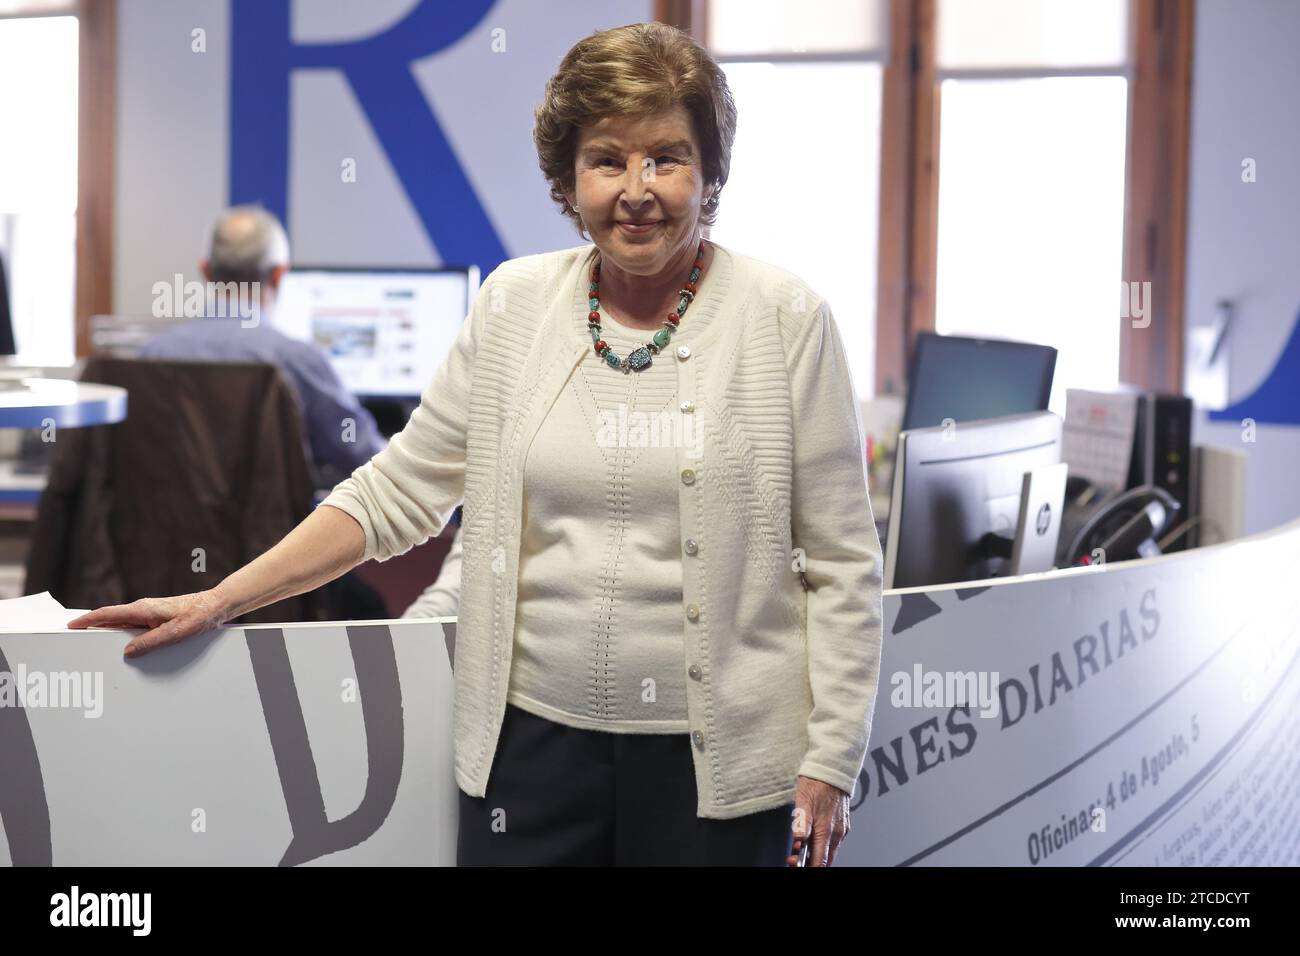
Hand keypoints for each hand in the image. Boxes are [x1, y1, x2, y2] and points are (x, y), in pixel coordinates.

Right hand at [66, 590, 230, 657]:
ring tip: (94, 647)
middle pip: (110, 620)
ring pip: (121, 624)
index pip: (107, 614)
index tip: (70, 626)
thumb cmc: (198, 616)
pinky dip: (122, 635)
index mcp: (143, 609)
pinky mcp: (156, 618)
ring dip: (107, 633)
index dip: (87, 620)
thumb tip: (127, 652)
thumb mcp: (174, 633)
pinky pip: (133, 627)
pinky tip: (122, 646)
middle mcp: (143, 609)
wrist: (216, 606)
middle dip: (92, 629)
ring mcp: (149, 613)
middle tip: (75, 641)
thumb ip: (150, 642)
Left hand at [787, 774, 851, 866]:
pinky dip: (823, 846)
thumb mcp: (803, 800)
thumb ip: (801, 822)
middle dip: (811, 863)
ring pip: (830, 851)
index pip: (820, 861)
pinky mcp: (843, 824)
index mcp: (826, 829)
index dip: (807, 867)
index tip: (795, 864)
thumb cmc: (817, 782)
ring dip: (817, 855)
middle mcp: (837, 832)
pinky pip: (833, 842)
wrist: (833, 768)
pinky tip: (813, 841)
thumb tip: (798, 840)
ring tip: (800, 851)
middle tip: (794, 859)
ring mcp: (841, 829)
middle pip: (826, 859)